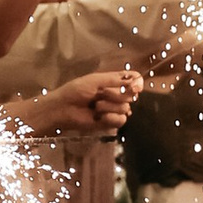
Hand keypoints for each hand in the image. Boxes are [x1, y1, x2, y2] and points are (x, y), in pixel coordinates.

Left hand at [21, 68, 140, 136]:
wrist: (64, 108)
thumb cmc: (76, 90)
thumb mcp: (95, 80)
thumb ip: (116, 79)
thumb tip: (136, 81)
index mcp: (113, 82)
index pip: (134, 80)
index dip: (137, 83)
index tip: (135, 87)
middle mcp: (116, 95)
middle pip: (131, 95)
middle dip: (116, 95)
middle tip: (100, 94)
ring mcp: (114, 109)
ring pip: (125, 108)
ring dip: (109, 106)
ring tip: (95, 106)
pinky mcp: (110, 122)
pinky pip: (121, 120)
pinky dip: (110, 117)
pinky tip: (99, 117)